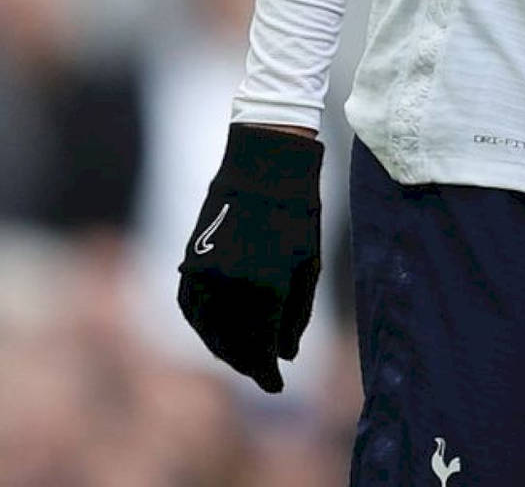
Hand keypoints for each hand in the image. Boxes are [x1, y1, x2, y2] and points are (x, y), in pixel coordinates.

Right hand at [177, 125, 323, 392]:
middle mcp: (229, 288)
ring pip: (208, 332)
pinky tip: (217, 335)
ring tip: (243, 358)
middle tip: (263, 374)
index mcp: (265, 288)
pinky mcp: (189, 265)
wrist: (264, 165)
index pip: (261, 349)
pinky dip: (203, 329)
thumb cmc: (298, 212)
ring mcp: (204, 276)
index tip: (276, 386)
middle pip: (233, 345)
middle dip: (248, 364)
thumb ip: (297, 314)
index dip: (267, 373)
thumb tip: (286, 355)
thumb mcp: (309, 263)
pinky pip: (191, 312)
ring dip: (224, 350)